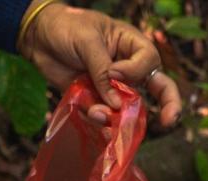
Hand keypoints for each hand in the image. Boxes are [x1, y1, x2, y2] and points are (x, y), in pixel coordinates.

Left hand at [18, 2, 181, 127]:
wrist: (38, 38)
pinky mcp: (97, 100)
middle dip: (168, 106)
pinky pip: (107, 117)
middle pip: (159, 89)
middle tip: (169, 122)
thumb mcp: (87, 41)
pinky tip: (98, 126)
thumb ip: (102, 70)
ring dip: (118, 118)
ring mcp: (114, 87)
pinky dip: (103, 124)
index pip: (149, 63)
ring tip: (97, 115)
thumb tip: (116, 104)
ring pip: (130, 109)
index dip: (134, 72)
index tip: (113, 72)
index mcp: (132, 45)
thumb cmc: (67, 27)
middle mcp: (129, 69)